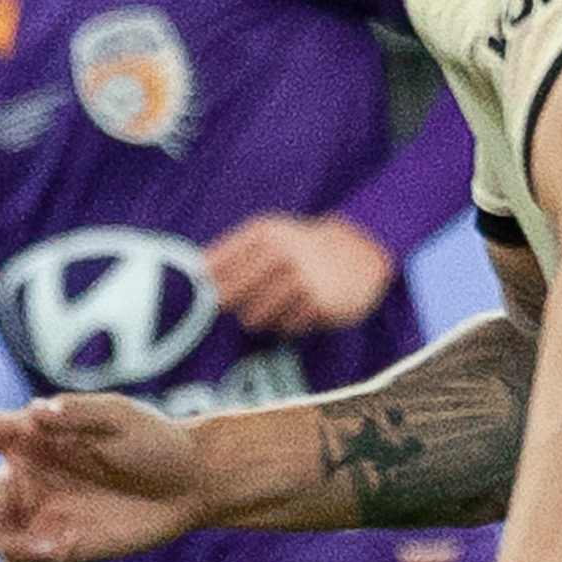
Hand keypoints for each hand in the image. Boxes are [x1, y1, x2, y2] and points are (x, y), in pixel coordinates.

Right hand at [0, 392, 218, 561]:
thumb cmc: (153, 439)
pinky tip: (47, 560)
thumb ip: (79, 413)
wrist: (188, 484)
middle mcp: (27, 476)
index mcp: (31, 436)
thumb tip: (37, 413)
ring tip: (50, 550)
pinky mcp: (60, 547)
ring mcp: (41, 514)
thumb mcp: (122, 417)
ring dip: (8, 546)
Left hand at [203, 212, 394, 335]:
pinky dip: (286, 325)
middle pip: (231, 295)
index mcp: (266, 233)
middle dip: (228, 303)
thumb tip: (199, 272)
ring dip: (256, 318)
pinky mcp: (320, 304)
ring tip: (266, 310)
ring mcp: (301, 280)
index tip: (205, 287)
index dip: (209, 281)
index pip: (219, 264)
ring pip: (255, 317)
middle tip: (233, 304)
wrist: (362, 252)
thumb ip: (236, 250)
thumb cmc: (305, 247)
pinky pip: (286, 328)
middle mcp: (282, 254)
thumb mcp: (273, 233)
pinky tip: (295, 312)